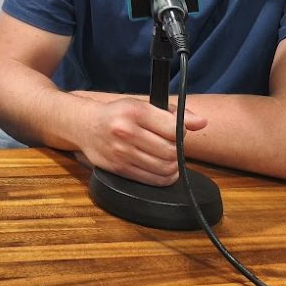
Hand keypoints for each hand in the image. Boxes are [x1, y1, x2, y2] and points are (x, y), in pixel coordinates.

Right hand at [75, 98, 206, 186]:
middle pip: (170, 151)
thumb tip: (201, 122)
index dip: (182, 132)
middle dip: (177, 150)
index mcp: (133, 111)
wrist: (84, 125)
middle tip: (171, 145)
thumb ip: (172, 114)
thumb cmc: (116, 114)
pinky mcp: (118, 168)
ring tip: (168, 158)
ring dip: (173, 165)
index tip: (177, 131)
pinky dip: (164, 177)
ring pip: (164, 167)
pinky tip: (162, 169)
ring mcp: (121, 152)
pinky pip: (152, 180)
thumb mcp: (141, 105)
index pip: (173, 129)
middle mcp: (125, 131)